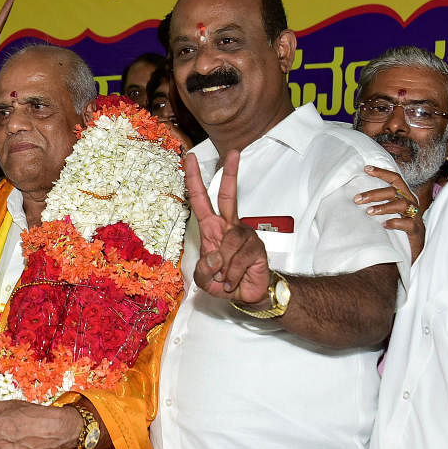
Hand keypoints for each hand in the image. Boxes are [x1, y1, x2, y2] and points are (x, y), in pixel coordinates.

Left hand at [184, 151, 271, 306]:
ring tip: (224, 279)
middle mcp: (228, 227)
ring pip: (229, 243)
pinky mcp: (257, 248)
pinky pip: (239, 260)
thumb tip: (215, 256)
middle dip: (231, 174)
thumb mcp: (204, 279)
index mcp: (211, 228)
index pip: (201, 200)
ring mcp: (244, 235)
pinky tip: (233, 281)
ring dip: (223, 268)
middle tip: (234, 153)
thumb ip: (202, 270)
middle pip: (229, 197)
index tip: (190, 158)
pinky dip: (232, 276)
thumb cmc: (223, 282)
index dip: (194, 180)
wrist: (246, 295)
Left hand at [354, 166, 424, 261]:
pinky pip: (408, 224)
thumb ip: (377, 204)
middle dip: (374, 193)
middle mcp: (411, 203)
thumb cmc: (396, 229)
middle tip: (357, 199)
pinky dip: (395, 223)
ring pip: (401, 204)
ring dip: (383, 207)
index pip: (395, 179)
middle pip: (394, 191)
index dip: (382, 172)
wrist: (413, 251)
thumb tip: (354, 198)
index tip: (366, 168)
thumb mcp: (386, 213)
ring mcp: (414, 216)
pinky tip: (384, 225)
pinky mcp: (416, 231)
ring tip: (368, 212)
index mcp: (404, 196)